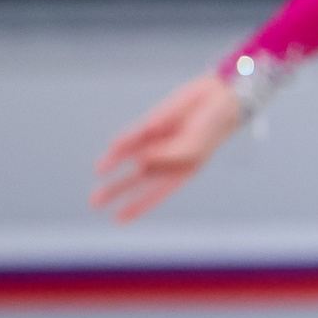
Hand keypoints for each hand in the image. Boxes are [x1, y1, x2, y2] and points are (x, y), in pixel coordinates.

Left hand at [91, 71, 243, 220]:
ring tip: (99, 169)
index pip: (156, 194)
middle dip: (117, 189)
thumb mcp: (196, 147)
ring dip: (114, 163)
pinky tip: (114, 147)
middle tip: (96, 201)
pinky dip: (125, 141)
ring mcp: (159, 141)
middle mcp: (167, 159)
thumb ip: (170, 155)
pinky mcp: (153, 122)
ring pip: (130, 155)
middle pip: (138, 178)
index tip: (118, 219)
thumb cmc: (214, 128)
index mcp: (181, 171)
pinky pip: (135, 134)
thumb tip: (141, 159)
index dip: (138, 207)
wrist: (220, 98)